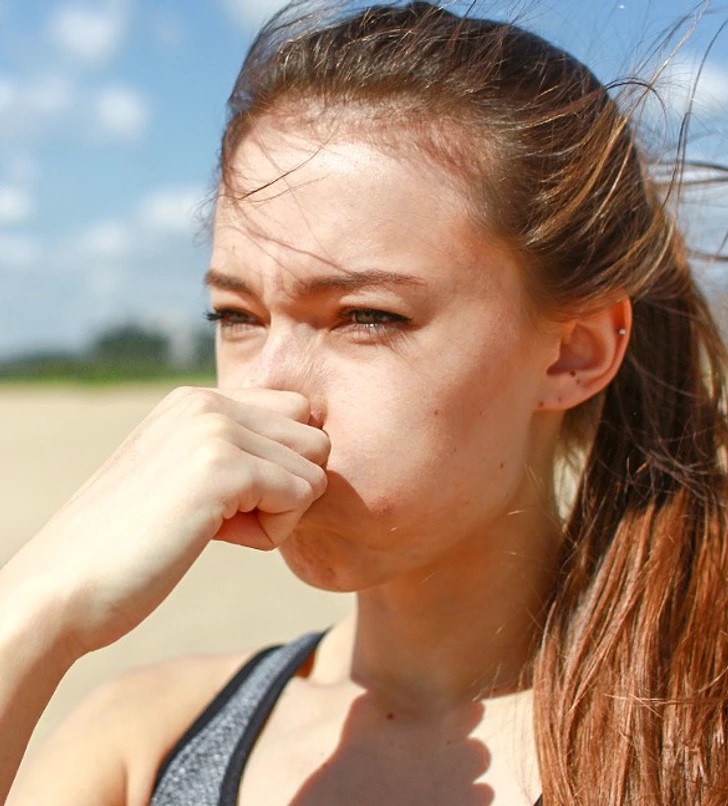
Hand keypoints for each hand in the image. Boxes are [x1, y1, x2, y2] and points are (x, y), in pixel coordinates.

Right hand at [7, 386, 328, 659]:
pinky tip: (215, 538)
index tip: (227, 497)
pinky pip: (302, 496)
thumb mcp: (180, 474)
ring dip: (279, 512)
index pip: (294, 414)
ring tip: (216, 527)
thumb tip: (308, 454)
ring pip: (314, 469)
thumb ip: (232, 450)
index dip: (277, 465)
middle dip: (287, 486)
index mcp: (196, 399)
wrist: (63, 585)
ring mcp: (215, 429)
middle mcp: (208, 401)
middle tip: (229, 516)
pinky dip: (271, 532)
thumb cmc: (129, 543)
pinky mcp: (223, 468)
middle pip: (314, 438)